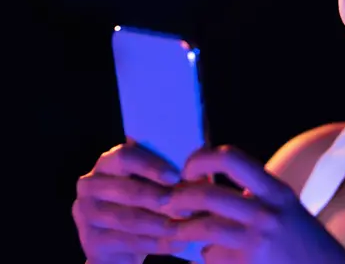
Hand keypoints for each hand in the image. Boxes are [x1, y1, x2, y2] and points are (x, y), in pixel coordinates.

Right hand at [72, 143, 187, 263]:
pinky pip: (129, 242)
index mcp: (107, 163)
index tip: (176, 176)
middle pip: (127, 190)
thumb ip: (170, 174)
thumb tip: (201, 172)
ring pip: (129, 219)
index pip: (125, 156)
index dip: (151, 166)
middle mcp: (90, 185)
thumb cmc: (147, 204)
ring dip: (162, 224)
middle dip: (159, 199)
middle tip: (187, 207)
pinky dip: (158, 244)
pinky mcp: (91, 242)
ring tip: (187, 228)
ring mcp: (86, 215)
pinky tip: (179, 243)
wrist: (120, 244)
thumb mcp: (154, 184)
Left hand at [165, 146, 344, 263]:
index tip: (189, 170)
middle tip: (169, 201)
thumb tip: (201, 179)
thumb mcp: (282, 207)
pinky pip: (211, 256)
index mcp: (275, 191)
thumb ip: (249, 193)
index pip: (231, 158)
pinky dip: (205, 255)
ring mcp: (256, 242)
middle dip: (179, 197)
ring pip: (202, 227)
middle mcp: (266, 213)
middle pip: (207, 194)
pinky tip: (209, 255)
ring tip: (176, 230)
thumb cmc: (300, 239)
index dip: (201, 159)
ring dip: (181, 228)